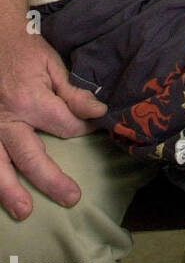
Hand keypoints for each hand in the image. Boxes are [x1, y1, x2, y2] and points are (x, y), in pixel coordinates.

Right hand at [0, 31, 105, 219]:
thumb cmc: (25, 51)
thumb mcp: (52, 66)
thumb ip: (72, 94)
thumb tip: (98, 114)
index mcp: (30, 101)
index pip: (64, 126)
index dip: (82, 129)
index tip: (92, 128)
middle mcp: (7, 120)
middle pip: (31, 157)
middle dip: (52, 180)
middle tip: (72, 197)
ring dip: (10, 191)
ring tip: (24, 211)